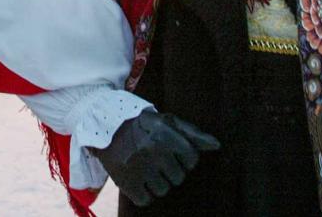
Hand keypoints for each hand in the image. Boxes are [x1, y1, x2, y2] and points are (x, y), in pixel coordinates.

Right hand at [92, 110, 219, 206]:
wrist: (104, 125)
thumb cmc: (142, 124)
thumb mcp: (167, 121)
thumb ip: (193, 134)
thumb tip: (217, 146)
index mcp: (167, 134)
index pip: (191, 160)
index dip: (184, 158)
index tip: (172, 152)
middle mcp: (155, 151)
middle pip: (178, 178)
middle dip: (169, 170)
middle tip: (155, 159)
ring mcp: (140, 167)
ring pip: (162, 190)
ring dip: (155, 183)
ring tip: (145, 168)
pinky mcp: (126, 181)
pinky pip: (145, 200)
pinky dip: (141, 193)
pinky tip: (136, 179)